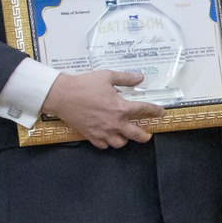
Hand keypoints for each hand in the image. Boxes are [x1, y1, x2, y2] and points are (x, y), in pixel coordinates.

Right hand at [42, 70, 164, 147]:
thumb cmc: (84, 85)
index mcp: (121, 108)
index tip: (160, 112)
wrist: (61, 95)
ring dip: (125, 140)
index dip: (155, 111)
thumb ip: (126, 78)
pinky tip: (108, 137)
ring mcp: (102, 131)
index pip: (145, 110)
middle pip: (136, 135)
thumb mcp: (107, 76)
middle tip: (147, 134)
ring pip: (120, 143)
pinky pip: (104, 145)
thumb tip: (140, 77)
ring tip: (124, 134)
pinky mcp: (91, 135)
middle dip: (145, 136)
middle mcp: (114, 123)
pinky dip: (108, 143)